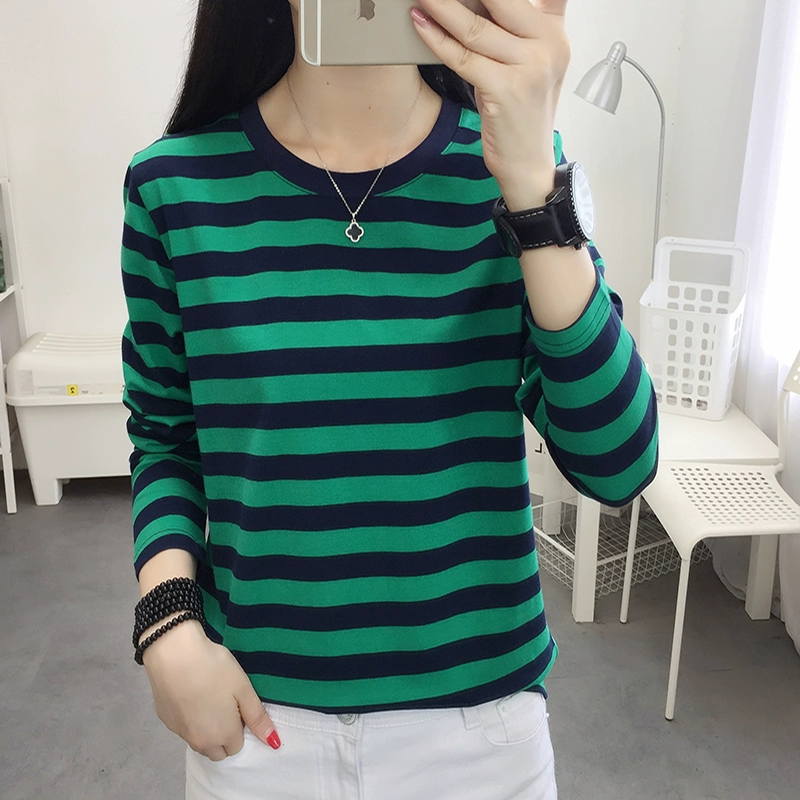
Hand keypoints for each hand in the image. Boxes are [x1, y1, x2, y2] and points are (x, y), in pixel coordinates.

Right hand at [142, 619, 279, 760]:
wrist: (174, 655)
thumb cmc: (214, 669)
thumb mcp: (243, 689)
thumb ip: (257, 718)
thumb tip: (274, 743)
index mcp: (224, 736)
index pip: (237, 746)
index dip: (240, 727)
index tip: (238, 706)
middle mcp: (201, 743)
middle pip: (218, 751)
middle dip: (224, 735)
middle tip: (224, 704)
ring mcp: (181, 734)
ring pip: (200, 742)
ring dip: (207, 731)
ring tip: (208, 699)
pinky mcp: (167, 722)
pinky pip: (184, 730)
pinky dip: (190, 720)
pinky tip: (191, 696)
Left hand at [412, 0, 570, 202]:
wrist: (528, 164)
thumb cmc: (519, 114)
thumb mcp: (529, 64)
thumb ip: (520, 28)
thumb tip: (485, 3)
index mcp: (555, 32)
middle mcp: (548, 45)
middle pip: (499, 0)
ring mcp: (530, 67)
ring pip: (476, 27)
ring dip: (441, 6)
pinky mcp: (507, 89)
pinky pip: (463, 57)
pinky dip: (437, 39)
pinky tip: (420, 23)